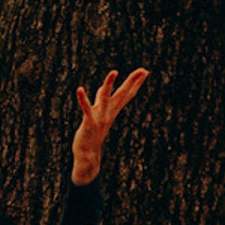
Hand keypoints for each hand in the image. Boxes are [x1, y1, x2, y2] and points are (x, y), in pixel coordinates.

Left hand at [72, 67, 148, 184]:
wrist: (88, 155)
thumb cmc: (92, 133)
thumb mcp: (99, 114)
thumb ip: (101, 100)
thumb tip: (102, 87)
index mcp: (112, 111)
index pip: (127, 95)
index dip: (135, 83)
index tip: (145, 71)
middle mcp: (108, 112)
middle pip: (122, 93)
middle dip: (132, 81)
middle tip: (144, 70)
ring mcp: (99, 117)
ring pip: (105, 96)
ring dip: (109, 84)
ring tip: (114, 71)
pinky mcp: (89, 122)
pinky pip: (86, 108)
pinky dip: (83, 99)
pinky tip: (79, 89)